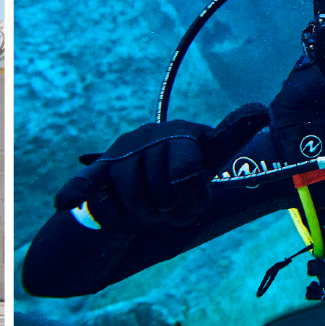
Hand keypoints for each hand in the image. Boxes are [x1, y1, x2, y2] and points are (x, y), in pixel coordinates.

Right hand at [53, 102, 269, 229]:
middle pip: (160, 193)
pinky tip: (64, 203)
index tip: (190, 204)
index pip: (186, 171)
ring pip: (131, 199)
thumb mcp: (210, 161)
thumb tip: (260, 108)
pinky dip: (76, 192)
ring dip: (140, 217)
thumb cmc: (183, 178)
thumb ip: (231, 136)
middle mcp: (149, 136)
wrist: (150, 190)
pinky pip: (86, 182)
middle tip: (167, 212)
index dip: (189, 200)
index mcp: (182, 133)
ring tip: (145, 212)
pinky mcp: (98, 172)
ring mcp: (122, 153)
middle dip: (166, 213)